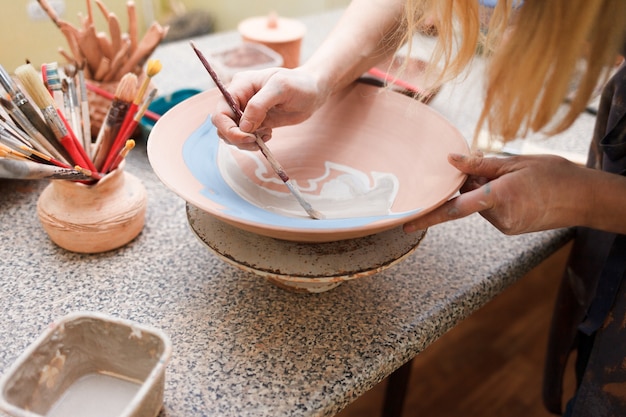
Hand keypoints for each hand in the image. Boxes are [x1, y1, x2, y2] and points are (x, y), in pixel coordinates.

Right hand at [211, 67, 327, 149]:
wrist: (313, 91)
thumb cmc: (298, 84)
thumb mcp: (280, 88)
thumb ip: (259, 105)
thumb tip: (243, 127)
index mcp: (239, 87)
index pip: (220, 112)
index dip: (228, 129)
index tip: (248, 137)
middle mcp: (238, 99)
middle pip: (222, 126)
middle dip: (236, 138)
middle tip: (256, 142)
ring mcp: (246, 112)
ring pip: (232, 134)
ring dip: (245, 142)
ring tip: (265, 136)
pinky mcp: (255, 122)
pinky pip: (245, 137)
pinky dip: (254, 142)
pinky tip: (268, 134)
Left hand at [403, 152, 590, 234]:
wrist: (586, 199)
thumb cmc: (555, 175)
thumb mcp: (515, 163)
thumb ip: (479, 165)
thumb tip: (450, 160)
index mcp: (499, 198)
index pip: (456, 209)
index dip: (429, 215)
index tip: (407, 223)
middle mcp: (500, 217)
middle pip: (467, 201)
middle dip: (467, 184)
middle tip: (483, 164)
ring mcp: (506, 226)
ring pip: (478, 206)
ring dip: (482, 191)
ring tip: (510, 177)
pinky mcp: (511, 229)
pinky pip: (491, 212)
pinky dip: (492, 199)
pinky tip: (514, 189)